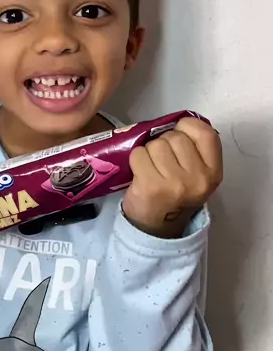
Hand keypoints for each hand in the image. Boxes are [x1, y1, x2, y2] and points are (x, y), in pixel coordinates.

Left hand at [122, 118, 222, 237]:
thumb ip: (195, 150)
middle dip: (165, 143)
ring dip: (149, 152)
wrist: (157, 228)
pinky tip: (141, 173)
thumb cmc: (176, 194)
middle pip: (176, 137)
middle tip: (162, 161)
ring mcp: (175, 183)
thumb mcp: (197, 175)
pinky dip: (136, 160)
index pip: (206, 134)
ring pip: (156, 144)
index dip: (188, 127)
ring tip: (152, 168)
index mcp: (213, 172)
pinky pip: (139, 154)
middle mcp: (198, 178)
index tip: (179, 133)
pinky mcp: (151, 186)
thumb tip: (176, 123)